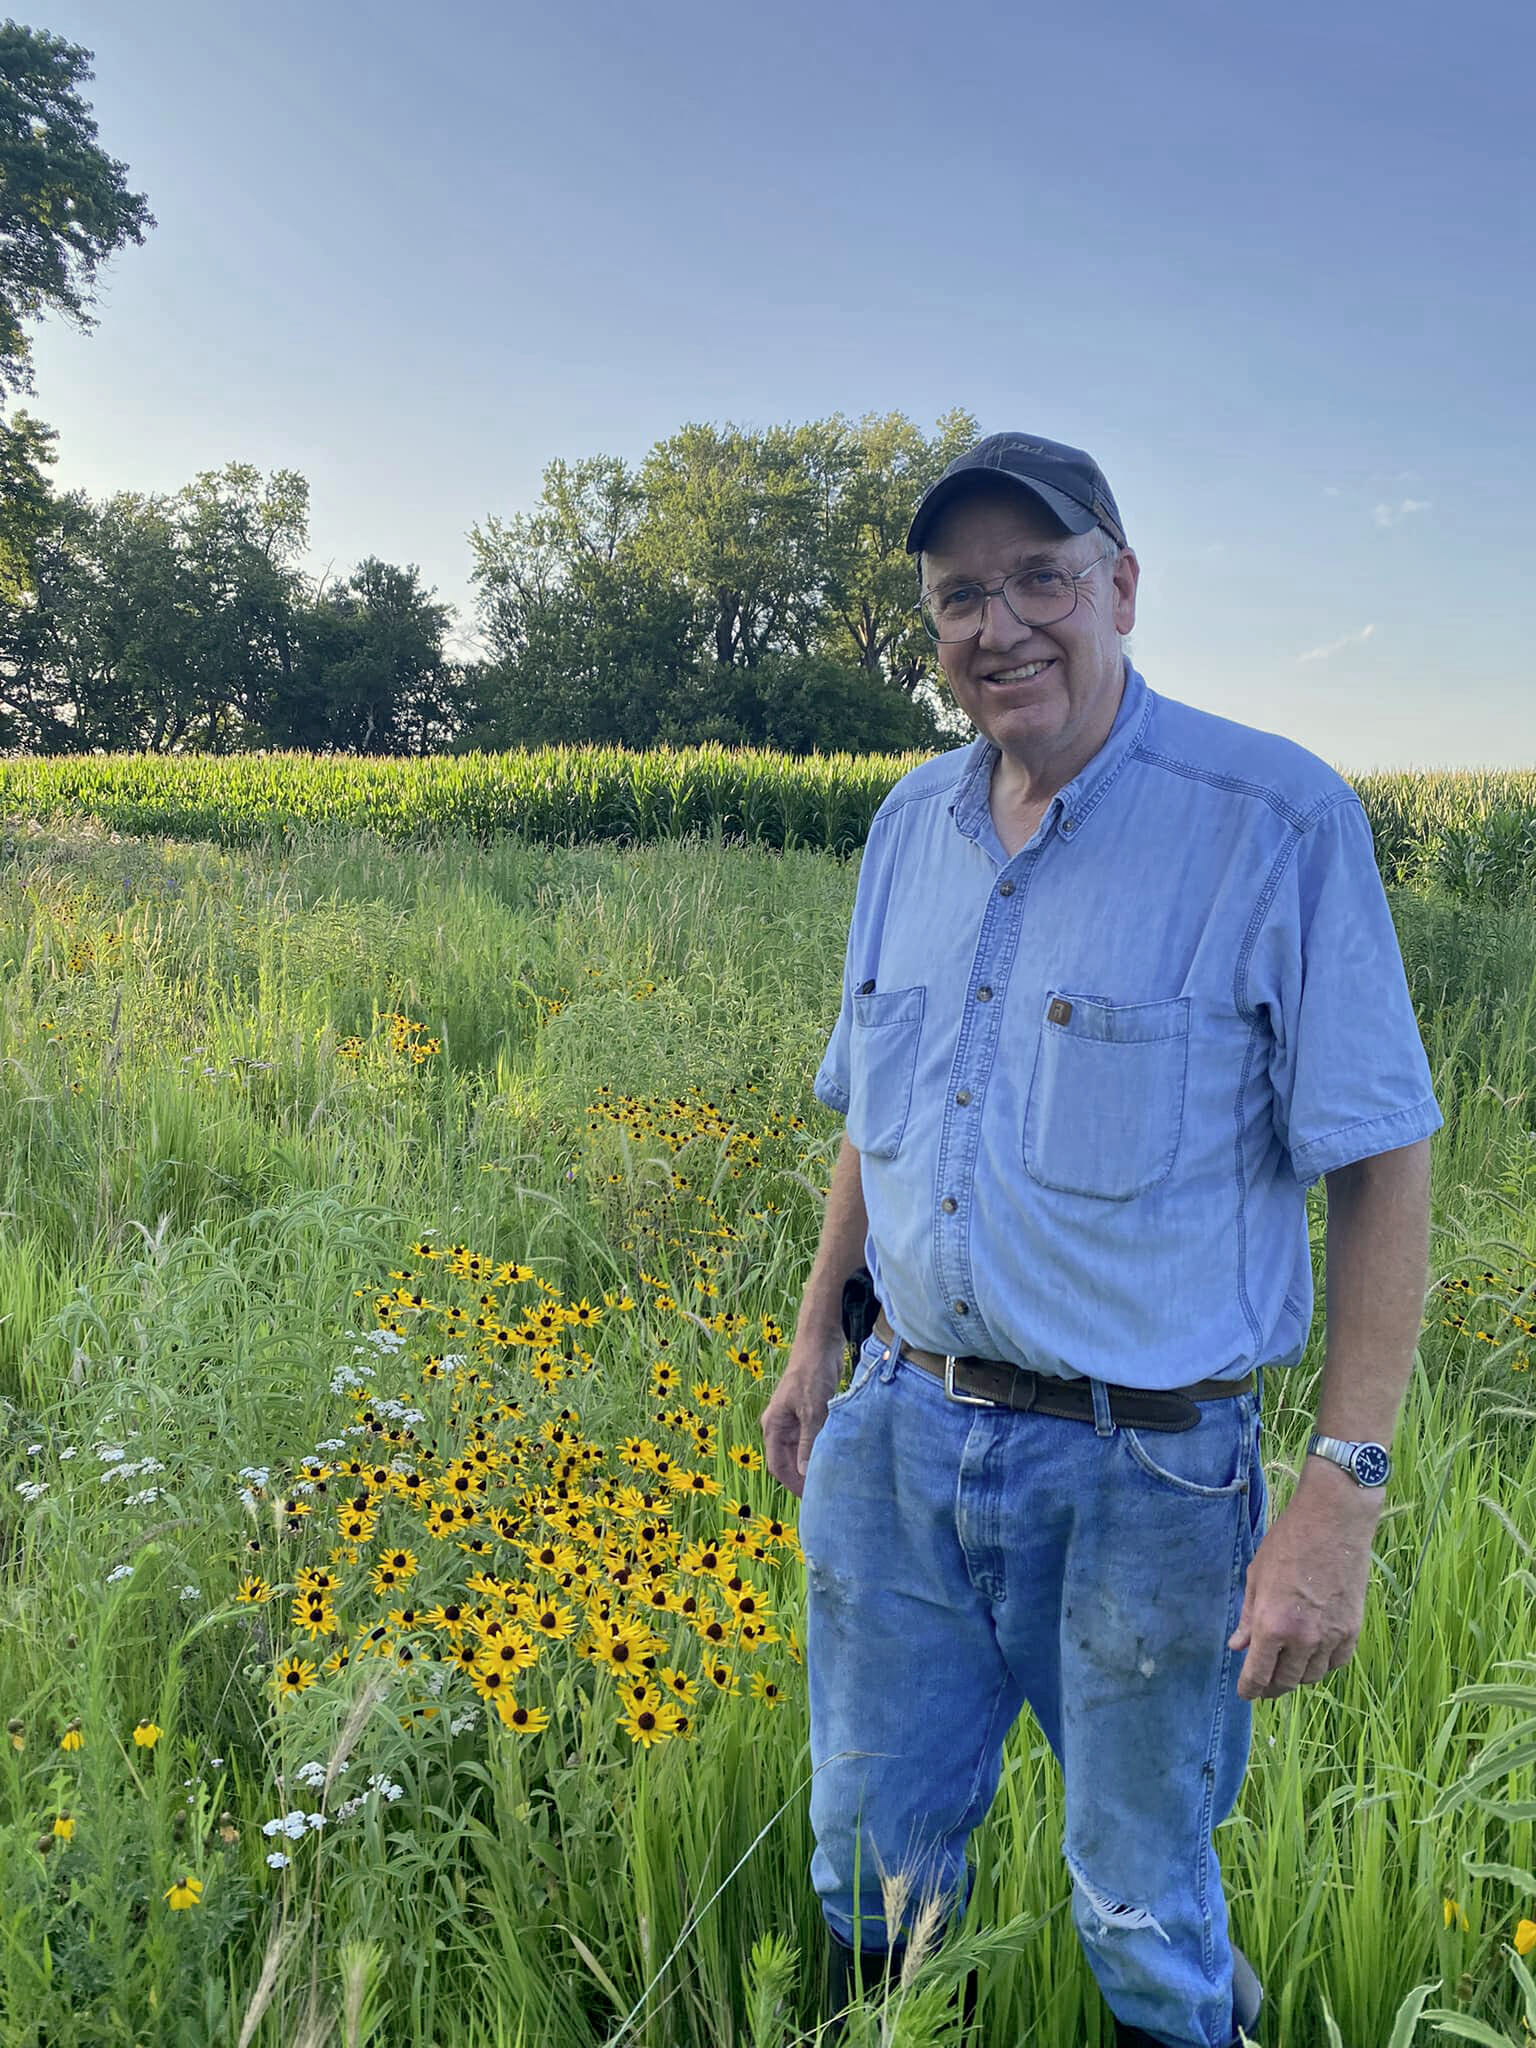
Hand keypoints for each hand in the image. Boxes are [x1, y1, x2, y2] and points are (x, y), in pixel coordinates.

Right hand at [759, 1327, 845, 1499]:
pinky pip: (814, 1438)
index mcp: (773, 1426)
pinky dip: (822, 1449)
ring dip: (814, 1464)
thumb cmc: (812, 1372)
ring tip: (833, 1480)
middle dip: (803, 1478)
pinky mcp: (811, 1413)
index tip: (811, 1500)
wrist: (820, 1342)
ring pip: (802, 1451)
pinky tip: (837, 1458)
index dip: (792, 1485)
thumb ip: (807, 1442)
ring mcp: (796, 1420)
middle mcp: (782, 1426)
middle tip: (825, 1494)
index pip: (778, 1466)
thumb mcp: (812, 1410)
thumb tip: (804, 1473)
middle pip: (789, 1461)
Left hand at [1228, 1464, 1383, 1700]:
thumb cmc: (1288, 1542)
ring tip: (1286, 1670)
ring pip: (1312, 1676)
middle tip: (1263, 1686)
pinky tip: (1313, 1657)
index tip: (1245, 1694)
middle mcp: (1303, 1638)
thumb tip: (1237, 1646)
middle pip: (1286, 1681)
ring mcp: (1331, 1636)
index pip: (1258, 1675)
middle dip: (1271, 1687)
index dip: (1249, 1689)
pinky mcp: (1352, 1630)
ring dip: (1297, 1677)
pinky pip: (1336, 1662)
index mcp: (1273, 1625)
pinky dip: (1323, 1665)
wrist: (1333, 1522)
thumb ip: (1249, 1617)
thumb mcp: (1256, 1577)